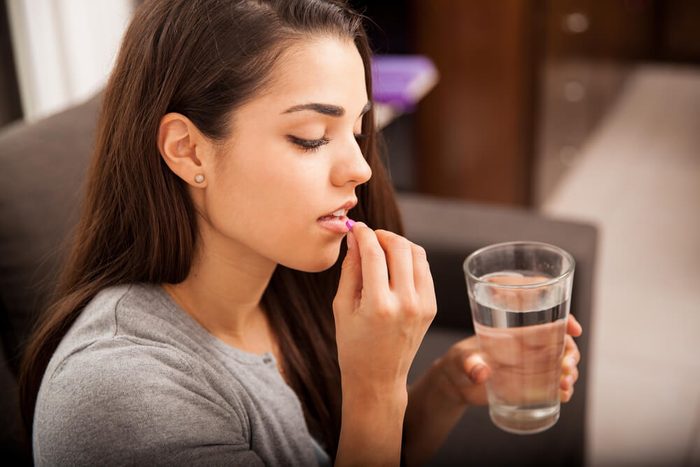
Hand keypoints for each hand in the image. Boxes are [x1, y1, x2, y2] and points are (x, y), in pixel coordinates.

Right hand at [333, 222, 436, 397]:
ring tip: (382, 248)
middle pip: (400, 247)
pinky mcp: (431, 307)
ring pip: (417, 254)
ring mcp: (423, 305)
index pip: (374, 253)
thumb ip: (350, 269)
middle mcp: (406, 303)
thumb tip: (354, 238)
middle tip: (369, 236)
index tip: (355, 227)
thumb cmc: (353, 345)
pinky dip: (410, 259)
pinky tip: (395, 264)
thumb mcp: (342, 307)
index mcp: (379, 306)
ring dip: (399, 244)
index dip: (363, 234)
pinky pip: (424, 269)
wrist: (378, 378)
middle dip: (382, 235)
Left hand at [433, 315, 582, 406]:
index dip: (566, 321)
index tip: (575, 329)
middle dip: (571, 353)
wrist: (457, 384)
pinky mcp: (530, 386)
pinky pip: (554, 386)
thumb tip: (481, 373)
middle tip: (566, 366)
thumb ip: (470, 364)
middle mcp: (528, 348)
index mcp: (516, 333)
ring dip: (570, 373)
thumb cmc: (460, 362)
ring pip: (562, 365)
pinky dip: (563, 390)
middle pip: (561, 344)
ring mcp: (532, 367)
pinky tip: (563, 396)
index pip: (547, 320)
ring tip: (564, 385)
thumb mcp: (462, 359)